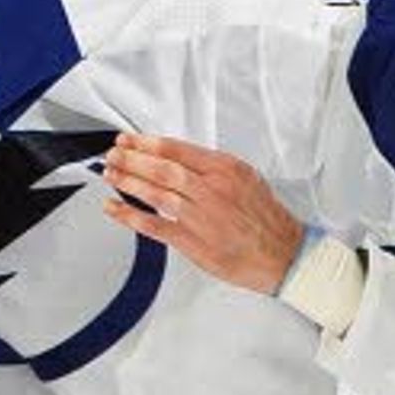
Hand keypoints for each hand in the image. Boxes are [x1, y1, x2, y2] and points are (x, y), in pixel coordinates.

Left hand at [101, 134, 305, 287]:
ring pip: (156, 193)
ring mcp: (201, 216)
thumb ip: (212, 168)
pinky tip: (114, 208)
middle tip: (113, 155)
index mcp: (225, 169)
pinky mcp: (194, 242)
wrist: (283, 253)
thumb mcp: (245, 178)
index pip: (178, 150)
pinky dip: (130, 216)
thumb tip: (179, 159)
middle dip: (132, 159)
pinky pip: (155, 226)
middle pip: (163, 168)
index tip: (129, 141)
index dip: (147, 144)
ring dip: (129, 182)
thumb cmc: (265, 218)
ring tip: (110, 174)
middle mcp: (212, 190)